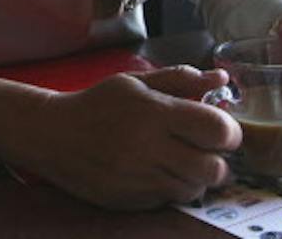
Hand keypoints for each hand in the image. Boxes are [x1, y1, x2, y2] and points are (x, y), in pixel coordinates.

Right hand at [24, 66, 240, 209]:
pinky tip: (157, 172)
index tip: (221, 129)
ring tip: (179, 160)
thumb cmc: (99, 104)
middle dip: (217, 160)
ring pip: (194, 189)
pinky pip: (169, 201)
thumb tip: (220, 80)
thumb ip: (180, 80)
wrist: (53, 135)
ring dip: (196, 177)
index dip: (229, 131)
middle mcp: (149, 148)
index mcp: (154, 112)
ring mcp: (139, 179)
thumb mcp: (136, 83)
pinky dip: (171, 189)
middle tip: (204, 150)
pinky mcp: (131, 201)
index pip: (216, 129)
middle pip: (213, 168)